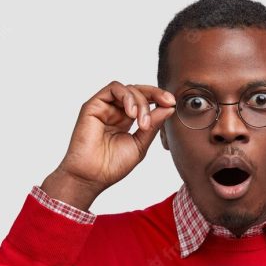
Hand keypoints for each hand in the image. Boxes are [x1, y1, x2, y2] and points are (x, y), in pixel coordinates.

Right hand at [46, 81, 175, 203]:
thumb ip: (153, 125)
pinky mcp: (93, 105)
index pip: (144, 101)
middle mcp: (115, 111)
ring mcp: (104, 107)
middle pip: (138, 91)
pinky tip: (132, 113)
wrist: (93, 176)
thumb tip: (169, 107)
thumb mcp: (140, 144)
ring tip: (143, 122)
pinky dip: (126, 96)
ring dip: (141, 101)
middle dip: (155, 94)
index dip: (159, 98)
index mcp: (126, 120)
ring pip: (128, 89)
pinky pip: (113, 89)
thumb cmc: (113, 166)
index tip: (172, 103)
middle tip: (168, 102)